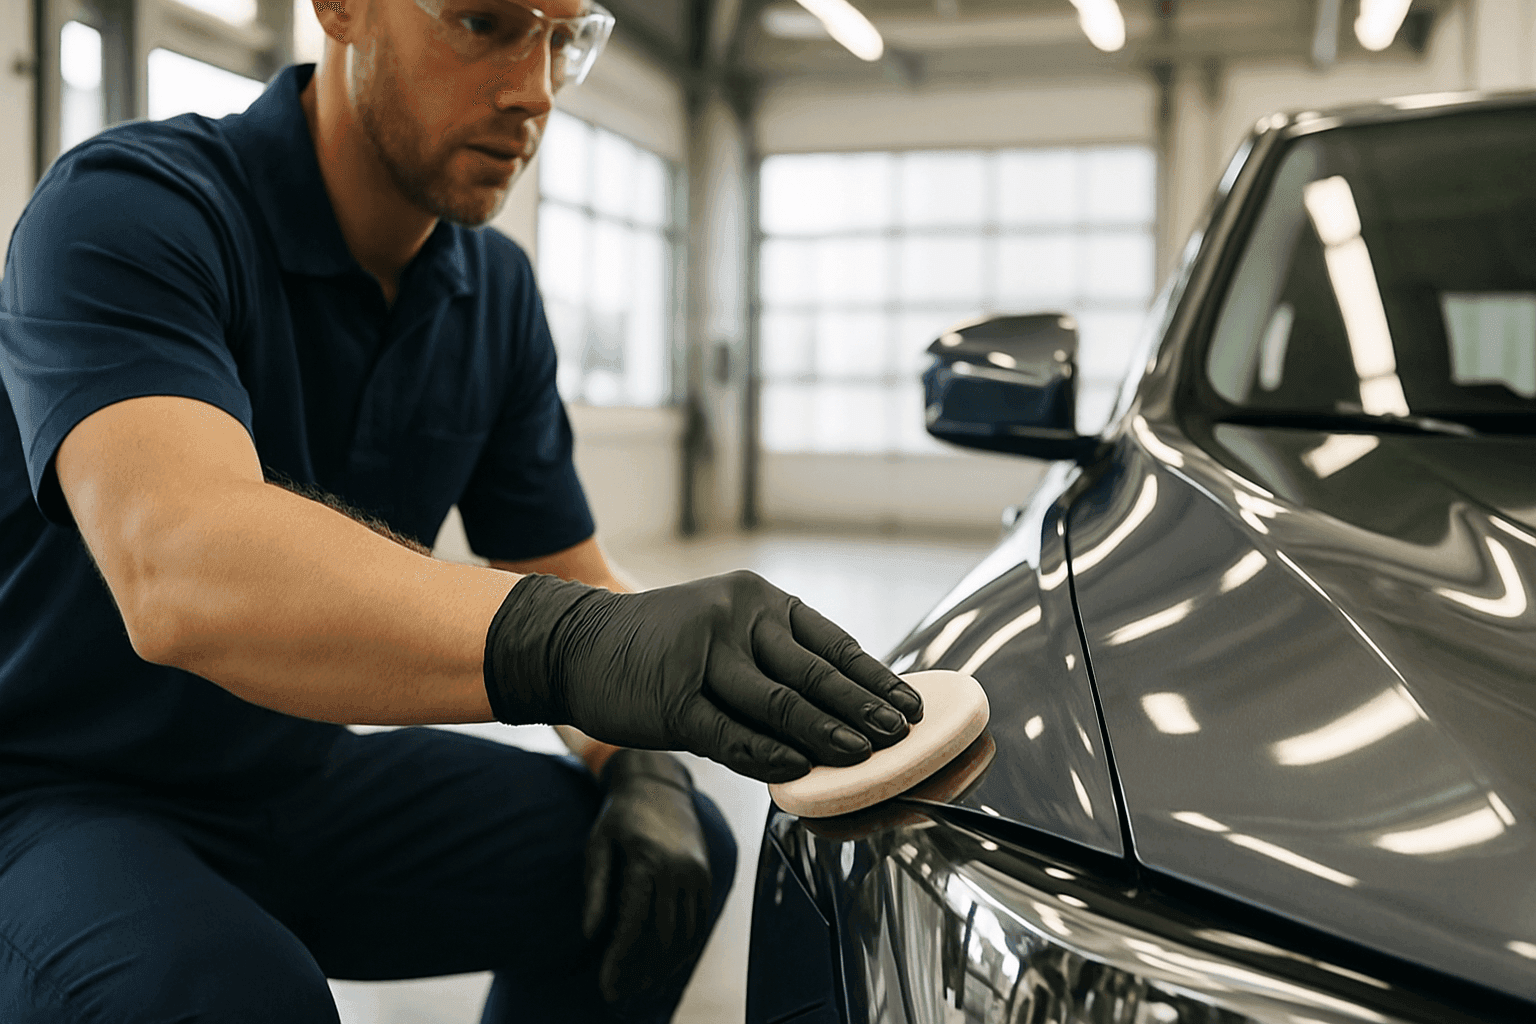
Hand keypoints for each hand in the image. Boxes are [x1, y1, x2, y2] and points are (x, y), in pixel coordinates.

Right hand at [483, 569, 923, 782]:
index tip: (910, 706)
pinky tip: (799, 771)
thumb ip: (776, 662)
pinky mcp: (674, 701)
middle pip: (815, 673)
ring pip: (780, 704)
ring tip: (864, 756)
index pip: (834, 644)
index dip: (876, 680)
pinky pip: (731, 735)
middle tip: (901, 735)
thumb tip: (843, 711)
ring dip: (827, 734)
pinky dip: (768, 755)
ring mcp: (704, 657)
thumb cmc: (664, 646)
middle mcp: (738, 619)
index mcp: (760, 601)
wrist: (577, 644)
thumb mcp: (725, 630)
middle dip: (864, 709)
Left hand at [582, 750, 711, 1011]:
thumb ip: (595, 889)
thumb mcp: (598, 844)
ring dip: (664, 966)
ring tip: (641, 984)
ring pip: (685, 934)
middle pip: (662, 937)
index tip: (606, 986)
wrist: (659, 782)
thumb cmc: (619, 815)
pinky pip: (699, 921)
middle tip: (621, 992)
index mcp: (647, 861)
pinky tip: (664, 963)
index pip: (633, 925)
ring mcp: (697, 873)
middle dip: (641, 971)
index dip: (619, 961)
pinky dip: (684, 947)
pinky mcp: (707, 875)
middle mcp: (678, 869)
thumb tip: (591, 935)